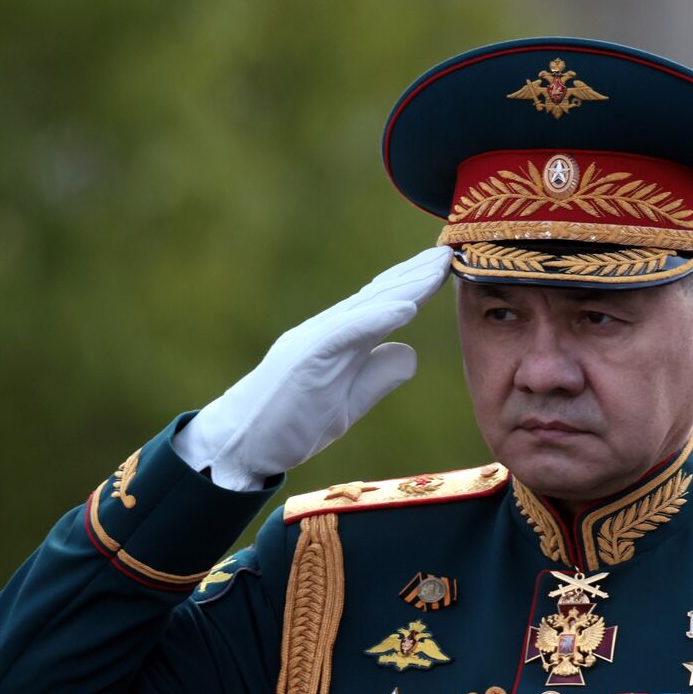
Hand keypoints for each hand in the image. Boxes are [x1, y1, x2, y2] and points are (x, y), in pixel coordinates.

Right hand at [173, 247, 451, 489]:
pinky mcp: (306, 357)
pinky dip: (377, 317)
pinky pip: (347, 332)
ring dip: (405, 285)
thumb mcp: (349, 401)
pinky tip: (406, 306)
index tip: (447, 267)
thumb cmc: (291, 423)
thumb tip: (409, 351)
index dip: (415, 285)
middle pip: (379, 294)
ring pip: (367, 304)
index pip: (383, 304)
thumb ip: (377, 376)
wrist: (240, 443)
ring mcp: (315, 339)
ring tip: (438, 267)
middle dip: (417, 273)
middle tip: (452, 250)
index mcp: (339, 339)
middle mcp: (328, 330)